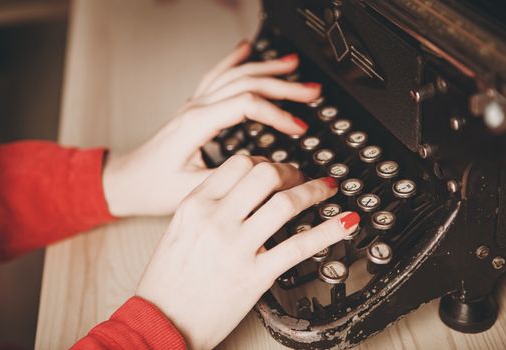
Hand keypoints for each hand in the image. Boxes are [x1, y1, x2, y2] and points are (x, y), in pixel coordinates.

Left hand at [102, 41, 321, 215]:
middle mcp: (196, 108)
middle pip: (246, 84)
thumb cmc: (152, 186)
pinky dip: (233, 60)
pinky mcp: (195, 108)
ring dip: (266, 69)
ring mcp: (194, 105)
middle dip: (283, 86)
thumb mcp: (190, 190)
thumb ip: (228, 179)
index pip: (246, 105)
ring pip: (235, 76)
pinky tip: (245, 49)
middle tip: (311, 91)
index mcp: (196, 124)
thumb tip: (263, 169)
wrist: (128, 181)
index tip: (299, 128)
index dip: (277, 114)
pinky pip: (216, 76)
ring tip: (292, 65)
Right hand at [136, 156, 359, 348]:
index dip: (266, 161)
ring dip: (314, 191)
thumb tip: (242, 193)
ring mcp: (236, 246)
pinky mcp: (254, 275)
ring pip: (285, 203)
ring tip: (326, 190)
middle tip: (302, 177)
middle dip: (291, 171)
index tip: (276, 169)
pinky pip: (298, 246)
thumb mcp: (178, 230)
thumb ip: (207, 207)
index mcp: (194, 204)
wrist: (160, 322)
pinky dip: (328, 231)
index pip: (239, 163)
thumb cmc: (166, 281)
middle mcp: (215, 219)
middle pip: (265, 174)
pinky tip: (345, 223)